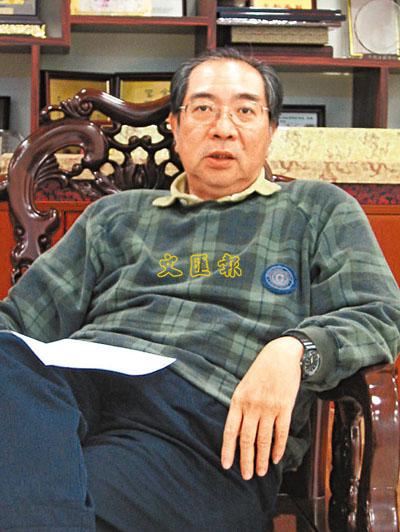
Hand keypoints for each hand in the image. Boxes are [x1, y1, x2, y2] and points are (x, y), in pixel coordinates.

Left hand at [221, 336, 302, 479]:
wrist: (280, 355)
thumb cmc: (260, 371)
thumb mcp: (243, 386)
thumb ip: (240, 407)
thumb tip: (237, 431)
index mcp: (238, 400)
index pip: (231, 431)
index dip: (228, 450)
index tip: (226, 465)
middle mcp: (252, 406)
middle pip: (247, 440)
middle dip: (246, 461)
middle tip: (247, 476)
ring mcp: (269, 407)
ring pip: (264, 440)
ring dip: (262, 459)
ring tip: (260, 472)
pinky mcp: (284, 407)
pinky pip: (281, 433)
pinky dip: (278, 448)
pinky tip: (275, 458)